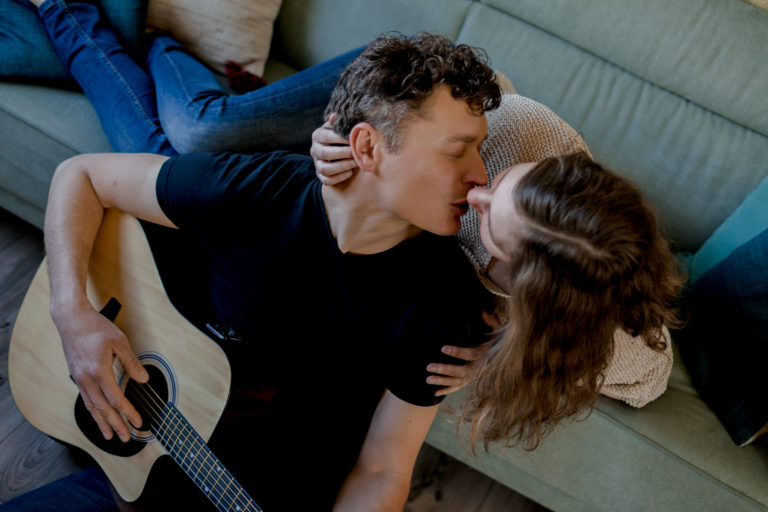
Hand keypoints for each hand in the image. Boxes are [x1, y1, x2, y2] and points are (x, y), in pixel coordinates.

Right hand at [55, 305, 148, 441]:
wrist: (71, 319)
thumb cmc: (95, 328)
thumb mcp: (119, 342)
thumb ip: (132, 363)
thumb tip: (144, 380)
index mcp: (99, 371)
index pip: (116, 399)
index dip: (128, 413)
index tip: (138, 422)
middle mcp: (86, 379)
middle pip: (103, 409)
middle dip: (116, 425)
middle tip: (126, 438)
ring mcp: (79, 379)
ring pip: (91, 407)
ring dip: (102, 423)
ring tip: (110, 436)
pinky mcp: (76, 376)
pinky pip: (85, 399)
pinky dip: (93, 412)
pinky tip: (98, 417)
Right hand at [310, 114, 357, 184]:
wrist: (333, 155)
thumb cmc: (338, 138)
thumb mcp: (337, 129)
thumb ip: (338, 123)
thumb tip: (336, 114)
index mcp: (317, 136)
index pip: (327, 136)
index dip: (341, 138)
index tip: (354, 139)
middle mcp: (314, 150)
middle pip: (325, 153)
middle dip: (343, 153)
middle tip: (357, 153)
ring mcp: (317, 164)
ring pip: (326, 168)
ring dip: (342, 166)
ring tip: (356, 163)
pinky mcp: (320, 176)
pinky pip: (327, 180)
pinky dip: (339, 177)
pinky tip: (350, 173)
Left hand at [427, 312, 499, 395]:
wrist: (509, 361)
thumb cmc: (501, 343)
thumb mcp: (500, 331)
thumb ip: (492, 321)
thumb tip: (483, 312)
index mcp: (484, 354)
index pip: (468, 354)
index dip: (456, 352)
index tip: (443, 348)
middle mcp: (478, 368)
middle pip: (459, 371)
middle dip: (444, 369)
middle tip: (428, 367)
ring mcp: (474, 376)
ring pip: (457, 381)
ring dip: (441, 381)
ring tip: (427, 379)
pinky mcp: (471, 380)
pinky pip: (458, 387)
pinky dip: (447, 390)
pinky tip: (435, 393)